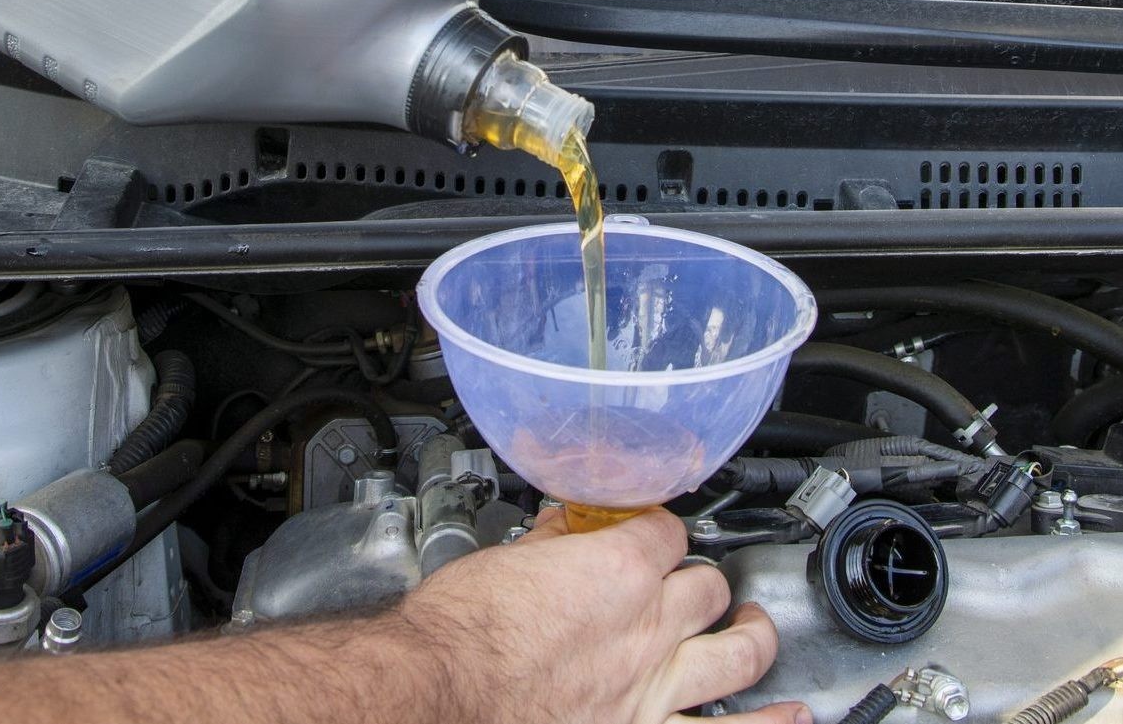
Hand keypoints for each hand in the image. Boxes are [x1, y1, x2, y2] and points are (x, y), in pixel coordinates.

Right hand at [399, 507, 808, 723]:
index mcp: (616, 571)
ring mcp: (655, 689)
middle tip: (686, 581)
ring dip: (752, 636)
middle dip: (696, 577)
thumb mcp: (505, 561)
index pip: (666, 529)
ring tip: (755, 629)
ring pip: (738, 652)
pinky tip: (793, 718)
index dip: (656, 528)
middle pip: (706, 584)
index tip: (647, 533)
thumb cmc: (462, 635)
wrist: (440, 695)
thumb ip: (552, 546)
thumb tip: (565, 532)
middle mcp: (649, 627)